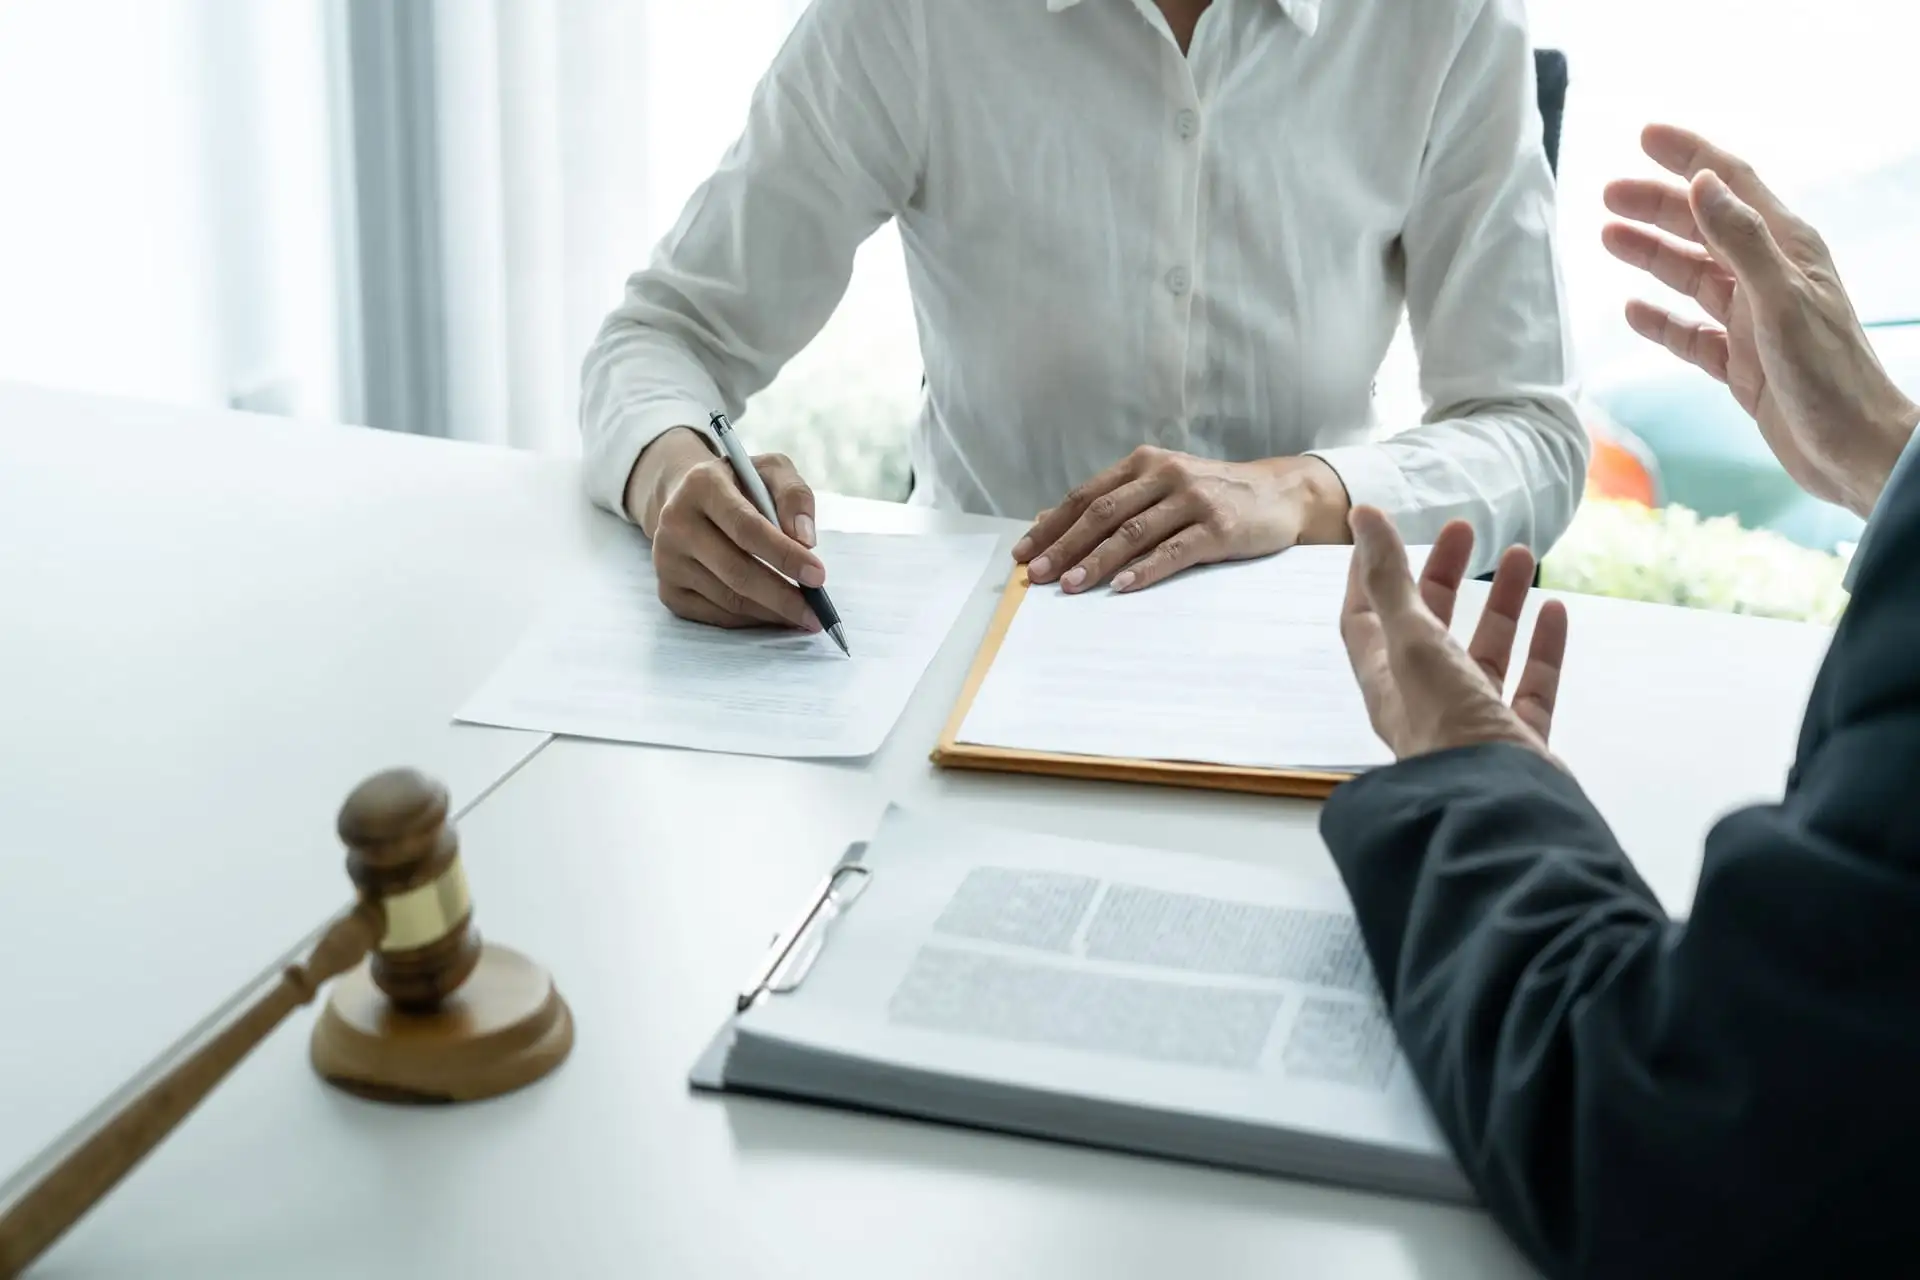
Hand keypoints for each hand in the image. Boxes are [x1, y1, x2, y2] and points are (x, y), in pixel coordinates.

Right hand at [626, 426, 824, 630]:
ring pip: (727, 599)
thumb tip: (806, 541)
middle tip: (816, 611)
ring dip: (771, 612)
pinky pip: (716, 615)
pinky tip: (774, 615)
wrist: (689, 498)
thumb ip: (794, 496)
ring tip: (803, 615)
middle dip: (782, 596)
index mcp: (701, 484)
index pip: (746, 527)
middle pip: (735, 570)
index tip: (818, 576)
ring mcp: (667, 559)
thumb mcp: (771, 471)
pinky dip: (751, 620)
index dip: (784, 555)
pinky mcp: (668, 589)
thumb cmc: (740, 486)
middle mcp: (675, 521)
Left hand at [1013, 448, 1351, 592]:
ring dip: (1097, 561)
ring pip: (1133, 533)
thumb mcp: (1161, 488)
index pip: (1086, 495)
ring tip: (1070, 586)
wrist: (1280, 494)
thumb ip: (1113, 502)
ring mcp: (1193, 499)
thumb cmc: (1212, 495)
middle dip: (1065, 546)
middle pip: (1102, 514)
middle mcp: (1165, 475)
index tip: (1023, 553)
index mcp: (1144, 464)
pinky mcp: (1219, 527)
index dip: (1052, 525)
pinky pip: (1174, 551)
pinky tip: (1121, 587)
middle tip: (1038, 575)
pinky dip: (1145, 570)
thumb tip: (1049, 525)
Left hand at [1339, 507, 1568, 762]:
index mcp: (1388, 680)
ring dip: (1501, 604)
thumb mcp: (1413, 641)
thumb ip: (1390, 579)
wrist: (1500, 808)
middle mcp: (1425, 701)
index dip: (1369, 574)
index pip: (1366, 619)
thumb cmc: (1447, 724)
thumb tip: (1361, 515)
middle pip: (1429, 628)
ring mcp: (1474, 723)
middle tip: (1467, 531)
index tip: (1383, 532)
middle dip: (1444, 577)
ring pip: (1486, 653)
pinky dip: (1543, 648)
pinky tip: (1556, 612)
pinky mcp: (1519, 741)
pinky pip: (1531, 687)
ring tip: (1524, 556)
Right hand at [1603, 124, 1919, 518]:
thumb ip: (1741, 241)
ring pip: (1691, 276)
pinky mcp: (1741, 363)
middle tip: (1608, 194)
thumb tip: (1701, 185)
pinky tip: (1633, 310)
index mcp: (1785, 251)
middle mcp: (1767, 278)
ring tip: (1608, 237)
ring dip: (1651, 255)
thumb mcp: (1781, 302)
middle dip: (1656, 205)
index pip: (1731, 186)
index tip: (1645, 136)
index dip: (1690, 156)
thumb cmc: (1828, 377)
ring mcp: (1752, 321)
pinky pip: (1691, 332)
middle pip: (1704, 227)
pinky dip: (1660, 320)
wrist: (1854, 451)